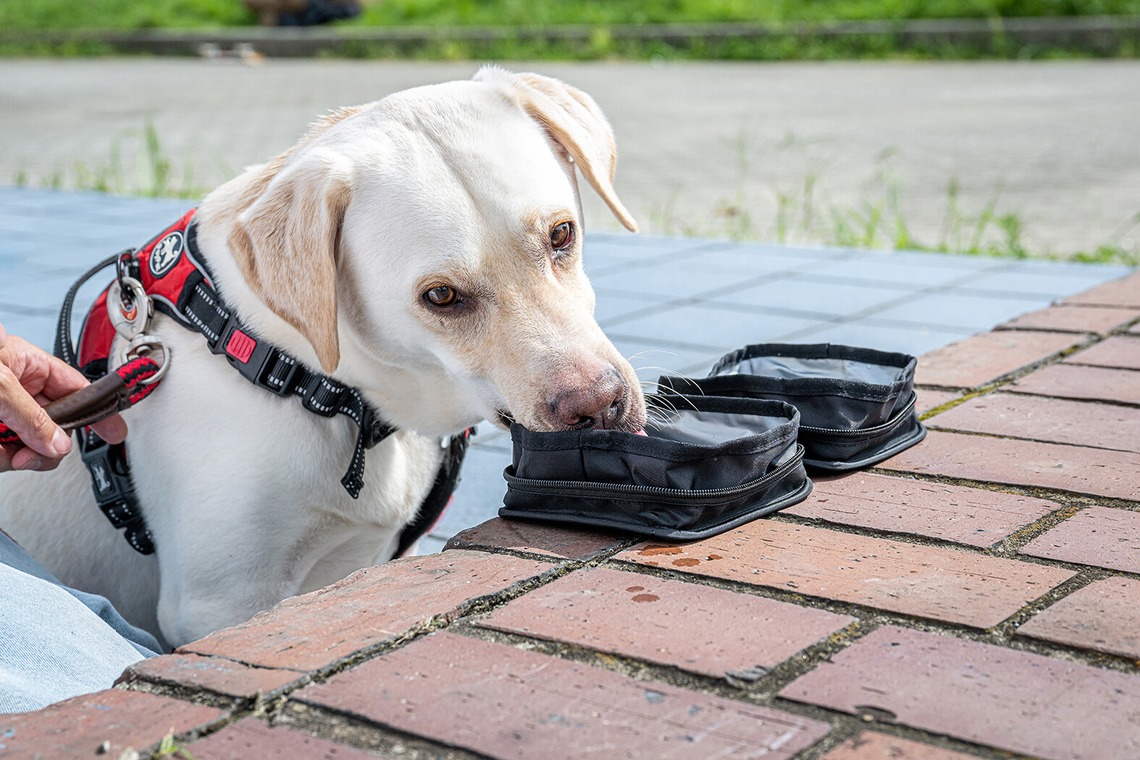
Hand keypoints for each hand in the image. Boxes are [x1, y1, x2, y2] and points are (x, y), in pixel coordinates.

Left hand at [0, 324, 126, 471]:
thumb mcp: (0, 386)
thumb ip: (33, 417)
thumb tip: (59, 444)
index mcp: (28, 365)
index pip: (78, 390)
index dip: (100, 411)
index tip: (115, 432)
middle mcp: (17, 389)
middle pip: (56, 425)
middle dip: (47, 444)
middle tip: (36, 452)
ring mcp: (3, 413)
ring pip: (31, 445)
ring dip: (19, 455)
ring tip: (3, 451)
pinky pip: (6, 453)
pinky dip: (1, 458)